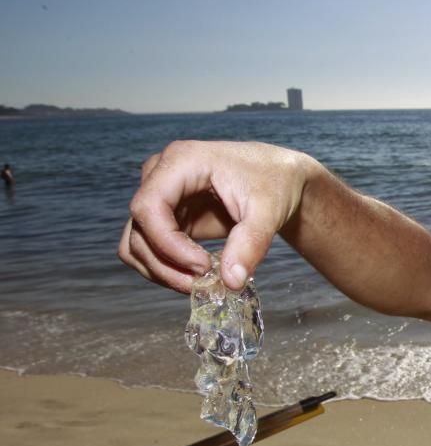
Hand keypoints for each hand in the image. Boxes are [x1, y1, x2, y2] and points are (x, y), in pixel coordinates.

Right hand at [119, 140, 315, 292]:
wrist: (279, 179)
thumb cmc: (274, 183)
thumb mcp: (269, 212)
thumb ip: (251, 244)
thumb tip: (231, 282)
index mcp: (181, 161)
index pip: (148, 207)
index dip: (168, 244)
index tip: (202, 267)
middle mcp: (160, 176)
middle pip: (138, 229)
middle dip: (166, 265)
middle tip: (203, 284)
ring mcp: (160, 198)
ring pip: (136, 243)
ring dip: (160, 271)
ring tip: (199, 284)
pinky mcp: (167, 218)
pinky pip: (150, 249)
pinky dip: (166, 268)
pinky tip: (196, 277)